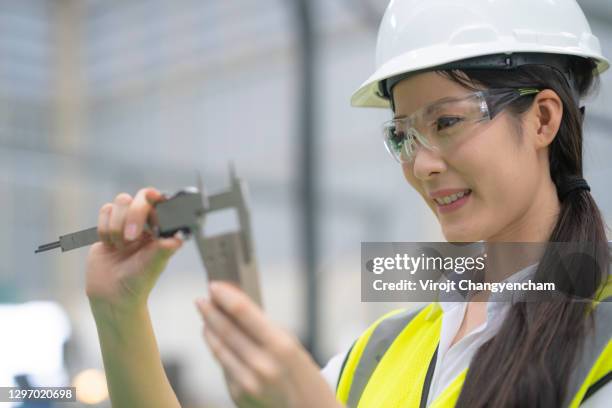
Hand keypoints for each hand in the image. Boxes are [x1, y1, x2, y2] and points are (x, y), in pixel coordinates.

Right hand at [86, 188, 182, 310]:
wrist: (112, 295)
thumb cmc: (138, 281)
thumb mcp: (154, 265)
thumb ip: (165, 249)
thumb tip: (179, 239)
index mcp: (161, 228)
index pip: (161, 202)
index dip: (156, 197)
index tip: (153, 197)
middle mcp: (146, 222)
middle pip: (140, 197)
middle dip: (133, 215)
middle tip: (131, 238)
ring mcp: (126, 223)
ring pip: (120, 202)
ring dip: (117, 225)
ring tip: (120, 246)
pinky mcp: (108, 226)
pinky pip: (105, 211)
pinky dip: (105, 228)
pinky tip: (109, 245)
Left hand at [195, 282, 341, 407]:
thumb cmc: (306, 377)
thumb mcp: (293, 347)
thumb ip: (265, 329)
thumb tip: (236, 308)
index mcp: (280, 346)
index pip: (243, 312)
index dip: (225, 296)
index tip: (214, 285)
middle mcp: (261, 365)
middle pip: (225, 330)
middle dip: (210, 312)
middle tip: (201, 299)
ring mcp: (247, 383)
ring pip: (219, 349)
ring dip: (209, 330)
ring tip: (205, 316)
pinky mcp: (238, 395)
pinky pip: (224, 367)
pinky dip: (219, 350)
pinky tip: (215, 339)